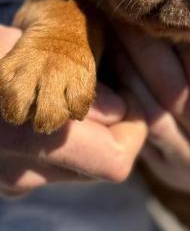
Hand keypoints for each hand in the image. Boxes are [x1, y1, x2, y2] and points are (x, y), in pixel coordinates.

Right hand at [0, 25, 146, 197]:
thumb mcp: (11, 51)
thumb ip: (71, 83)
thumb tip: (120, 110)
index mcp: (29, 139)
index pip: (116, 161)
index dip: (136, 128)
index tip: (134, 94)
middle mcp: (22, 171)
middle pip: (100, 165)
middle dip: (117, 130)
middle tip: (116, 86)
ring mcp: (9, 179)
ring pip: (77, 165)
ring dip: (90, 132)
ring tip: (79, 89)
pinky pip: (49, 163)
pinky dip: (63, 138)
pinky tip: (51, 104)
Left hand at [117, 26, 189, 199]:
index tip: (179, 17)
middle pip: (174, 94)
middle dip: (151, 50)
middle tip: (135, 9)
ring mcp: (184, 156)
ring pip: (148, 106)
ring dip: (130, 64)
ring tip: (116, 22)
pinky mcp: (159, 159)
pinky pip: (134, 120)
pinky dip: (120, 86)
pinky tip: (111, 52)